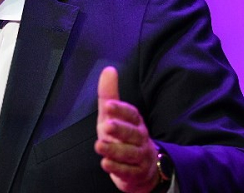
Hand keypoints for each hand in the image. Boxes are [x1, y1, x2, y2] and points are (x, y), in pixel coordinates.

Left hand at [95, 66, 160, 192]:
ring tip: (99, 145)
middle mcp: (140, 138)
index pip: (132, 114)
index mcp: (135, 122)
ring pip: (130, 153)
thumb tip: (109, 69)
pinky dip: (117, 168)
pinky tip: (105, 163)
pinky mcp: (136, 174)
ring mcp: (140, 157)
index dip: (120, 109)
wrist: (143, 168)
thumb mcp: (113, 115)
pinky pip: (128, 172)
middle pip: (133, 134)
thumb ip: (110, 95)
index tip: (108, 105)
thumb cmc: (124, 136)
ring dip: (115, 150)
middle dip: (120, 130)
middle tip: (106, 126)